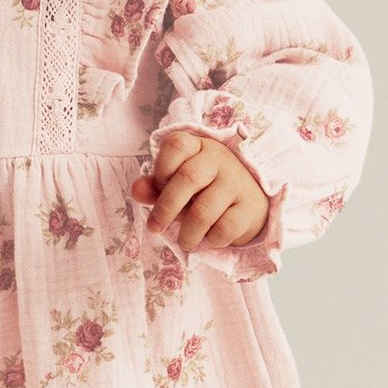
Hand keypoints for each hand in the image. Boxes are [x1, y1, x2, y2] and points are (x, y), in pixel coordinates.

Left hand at [132, 131, 269, 253]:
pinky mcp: (250, 206)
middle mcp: (219, 159)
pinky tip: (211, 238)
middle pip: (188, 178)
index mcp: (197, 146)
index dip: (161, 168)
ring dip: (188, 233)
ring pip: (204, 210)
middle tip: (155, 228)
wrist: (249, 201)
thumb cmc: (204, 190)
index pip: (176, 145)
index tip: (159, 186)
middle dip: (166, 208)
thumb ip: (154, 187)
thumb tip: (137, 190)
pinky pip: (225, 228)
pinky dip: (213, 239)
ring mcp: (236, 181)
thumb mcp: (176, 184)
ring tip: (185, 242)